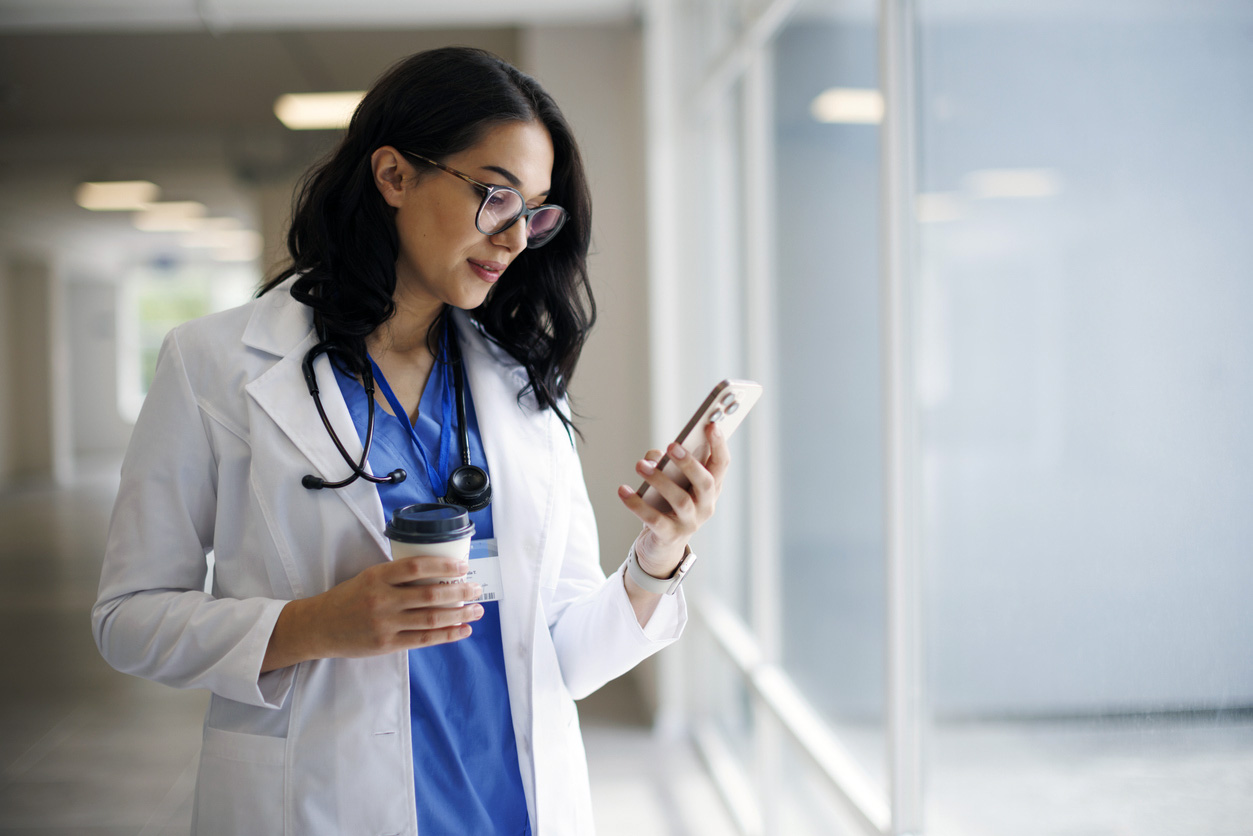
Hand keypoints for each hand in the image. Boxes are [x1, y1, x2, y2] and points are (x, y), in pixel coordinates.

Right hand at [262, 554, 484, 671]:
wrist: (319, 627)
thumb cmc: (348, 598)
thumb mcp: (368, 577)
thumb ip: (397, 576)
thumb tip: (437, 572)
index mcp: (377, 576)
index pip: (416, 567)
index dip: (443, 565)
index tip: (463, 566)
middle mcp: (382, 599)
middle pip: (430, 594)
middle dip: (460, 592)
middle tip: (477, 589)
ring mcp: (385, 624)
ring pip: (431, 618)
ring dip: (459, 614)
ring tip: (477, 610)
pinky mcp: (386, 644)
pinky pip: (423, 640)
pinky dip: (447, 635)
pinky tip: (463, 630)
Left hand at [616, 421, 730, 579]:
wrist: (662, 545)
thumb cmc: (668, 505)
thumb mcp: (671, 482)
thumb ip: (665, 464)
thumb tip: (654, 457)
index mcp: (711, 489)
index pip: (722, 465)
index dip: (719, 445)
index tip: (711, 425)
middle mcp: (706, 506)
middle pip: (706, 483)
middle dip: (689, 463)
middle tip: (672, 445)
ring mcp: (689, 523)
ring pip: (680, 500)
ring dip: (659, 480)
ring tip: (640, 465)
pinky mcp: (669, 536)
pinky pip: (654, 519)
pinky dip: (637, 504)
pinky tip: (623, 490)